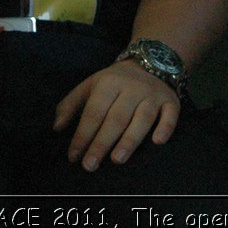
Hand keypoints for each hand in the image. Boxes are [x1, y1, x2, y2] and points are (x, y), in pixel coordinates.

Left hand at [53, 59, 180, 170]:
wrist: (149, 61)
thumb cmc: (114, 81)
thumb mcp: (90, 86)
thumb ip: (70, 104)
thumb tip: (56, 128)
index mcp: (108, 83)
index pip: (93, 112)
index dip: (83, 135)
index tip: (73, 156)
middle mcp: (131, 88)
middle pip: (116, 118)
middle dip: (102, 143)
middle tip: (90, 165)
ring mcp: (152, 94)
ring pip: (142, 118)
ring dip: (130, 139)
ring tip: (117, 160)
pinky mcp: (171, 101)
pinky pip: (170, 115)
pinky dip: (165, 128)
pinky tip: (157, 142)